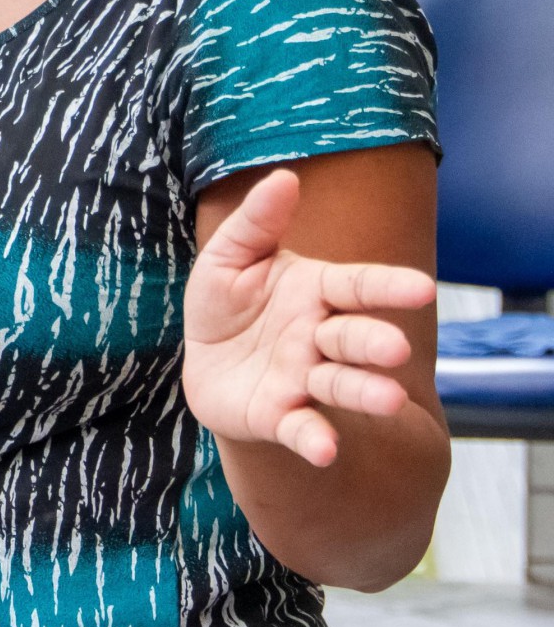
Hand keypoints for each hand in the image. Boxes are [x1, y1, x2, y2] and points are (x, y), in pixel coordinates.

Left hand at [182, 169, 435, 467]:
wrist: (205, 362)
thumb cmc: (227, 302)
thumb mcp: (230, 256)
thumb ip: (257, 221)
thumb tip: (284, 177)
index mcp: (316, 291)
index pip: (358, 285)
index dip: (388, 286)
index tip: (421, 289)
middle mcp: (319, 337)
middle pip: (354, 337)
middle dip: (374, 342)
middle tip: (395, 349)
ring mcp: (303, 379)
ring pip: (339, 384)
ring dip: (364, 392)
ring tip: (388, 399)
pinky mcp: (280, 416)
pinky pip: (302, 428)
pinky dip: (316, 438)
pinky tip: (325, 449)